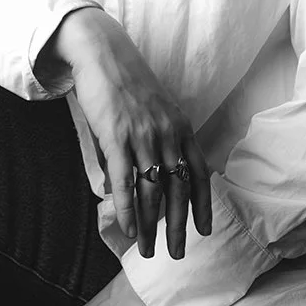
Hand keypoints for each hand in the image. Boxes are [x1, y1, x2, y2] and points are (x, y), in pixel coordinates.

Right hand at [42, 8, 211, 257]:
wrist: (102, 53)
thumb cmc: (126, 81)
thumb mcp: (154, 108)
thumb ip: (156, 139)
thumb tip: (144, 175)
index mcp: (179, 125)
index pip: (199, 172)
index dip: (202, 205)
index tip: (204, 230)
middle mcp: (166, 133)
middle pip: (178, 189)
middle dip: (178, 226)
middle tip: (177, 253)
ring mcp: (142, 135)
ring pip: (150, 191)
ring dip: (149, 226)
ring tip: (146, 249)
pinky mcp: (117, 136)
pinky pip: (125, 181)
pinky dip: (127, 209)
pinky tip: (127, 228)